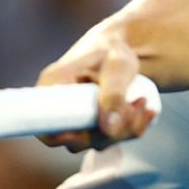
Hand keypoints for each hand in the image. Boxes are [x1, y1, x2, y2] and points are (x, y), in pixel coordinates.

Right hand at [35, 34, 155, 152]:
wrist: (122, 48)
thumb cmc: (114, 50)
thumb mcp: (117, 67)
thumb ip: (114, 94)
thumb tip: (109, 129)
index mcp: (52, 85)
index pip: (43, 123)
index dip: (60, 136)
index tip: (90, 131)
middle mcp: (58, 106)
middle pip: (74, 139)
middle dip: (110, 131)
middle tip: (136, 108)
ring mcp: (74, 118)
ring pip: (95, 140)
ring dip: (124, 129)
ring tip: (142, 102)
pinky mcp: (90, 125)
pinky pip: (108, 138)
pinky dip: (129, 130)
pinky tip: (145, 112)